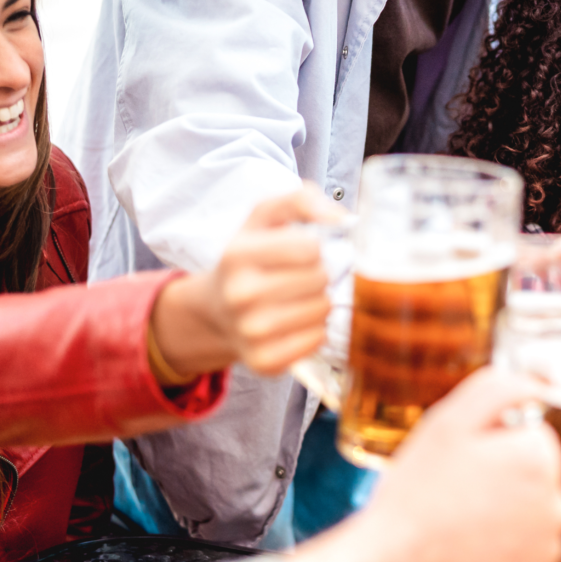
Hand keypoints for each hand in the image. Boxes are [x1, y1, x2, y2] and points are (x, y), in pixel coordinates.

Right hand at [149, 188, 340, 377]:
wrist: (217, 309)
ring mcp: (249, 331)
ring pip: (323, 310)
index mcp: (237, 253)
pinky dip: (315, 330)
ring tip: (298, 298)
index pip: (310, 248)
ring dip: (320, 302)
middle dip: (319, 274)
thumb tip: (343, 219)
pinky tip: (296, 322)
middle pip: (320, 279)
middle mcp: (238, 294)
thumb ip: (303, 200)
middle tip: (300, 277)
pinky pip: (316, 340)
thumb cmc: (252, 257)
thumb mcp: (266, 217)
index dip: (314, 248)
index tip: (300, 251)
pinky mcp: (264, 361)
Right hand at [287, 369, 560, 561]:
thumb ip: (501, 389)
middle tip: (456, 501)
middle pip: (539, 488)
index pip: (533, 442)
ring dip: (506, 531)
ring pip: (532, 531)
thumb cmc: (412, 497)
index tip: (465, 468)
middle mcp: (557, 508)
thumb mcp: (449, 421)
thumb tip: (539, 384)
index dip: (495, 451)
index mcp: (540, 459)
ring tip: (457, 535)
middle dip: (506, 490)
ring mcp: (547, 556)